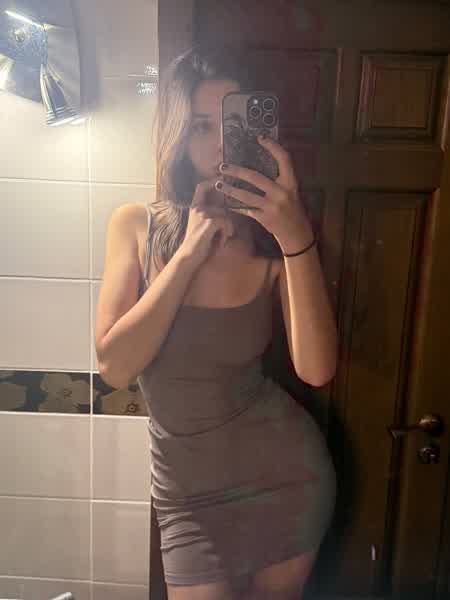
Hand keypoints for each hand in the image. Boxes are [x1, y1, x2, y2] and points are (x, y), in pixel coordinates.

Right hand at [179, 177, 234, 266]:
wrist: (189, 256)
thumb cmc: (199, 244)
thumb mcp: (203, 226)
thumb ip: (211, 215)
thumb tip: (226, 208)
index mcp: (194, 207)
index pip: (201, 186)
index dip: (212, 182)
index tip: (221, 180)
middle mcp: (197, 208)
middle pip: (222, 207)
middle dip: (228, 221)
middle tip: (228, 233)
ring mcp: (202, 214)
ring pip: (226, 216)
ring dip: (228, 230)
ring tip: (222, 240)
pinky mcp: (209, 222)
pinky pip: (226, 222)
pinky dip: (226, 234)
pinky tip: (220, 243)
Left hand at [216, 135, 313, 249]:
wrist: (296, 233)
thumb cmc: (293, 209)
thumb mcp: (292, 191)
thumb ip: (280, 179)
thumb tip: (260, 163)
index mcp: (291, 183)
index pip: (284, 159)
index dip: (273, 147)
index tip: (260, 138)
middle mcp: (282, 193)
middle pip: (256, 177)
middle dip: (237, 171)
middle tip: (223, 166)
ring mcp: (272, 206)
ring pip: (246, 195)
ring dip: (230, 189)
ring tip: (219, 184)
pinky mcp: (264, 218)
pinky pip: (246, 209)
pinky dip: (235, 206)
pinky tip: (226, 202)